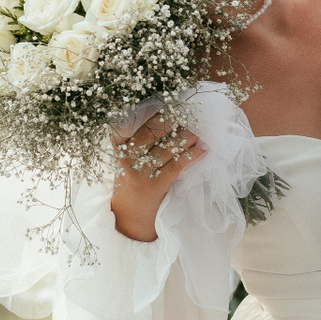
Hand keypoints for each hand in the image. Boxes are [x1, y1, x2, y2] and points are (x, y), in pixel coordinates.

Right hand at [111, 112, 204, 242]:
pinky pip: (176, 166)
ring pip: (166, 147)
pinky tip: (203, 150)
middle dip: (171, 118)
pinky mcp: (154, 187)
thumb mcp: (125, 160)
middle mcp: (126, 159)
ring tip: (200, 128)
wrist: (128, 219)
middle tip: (188, 109)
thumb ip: (136, 139)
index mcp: (117, 149)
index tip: (162, 100)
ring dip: (187, 136)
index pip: (126, 123)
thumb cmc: (130, 182)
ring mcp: (140, 173)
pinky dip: (191, 156)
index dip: (145, 110)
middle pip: (149, 131)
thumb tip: (163, 112)